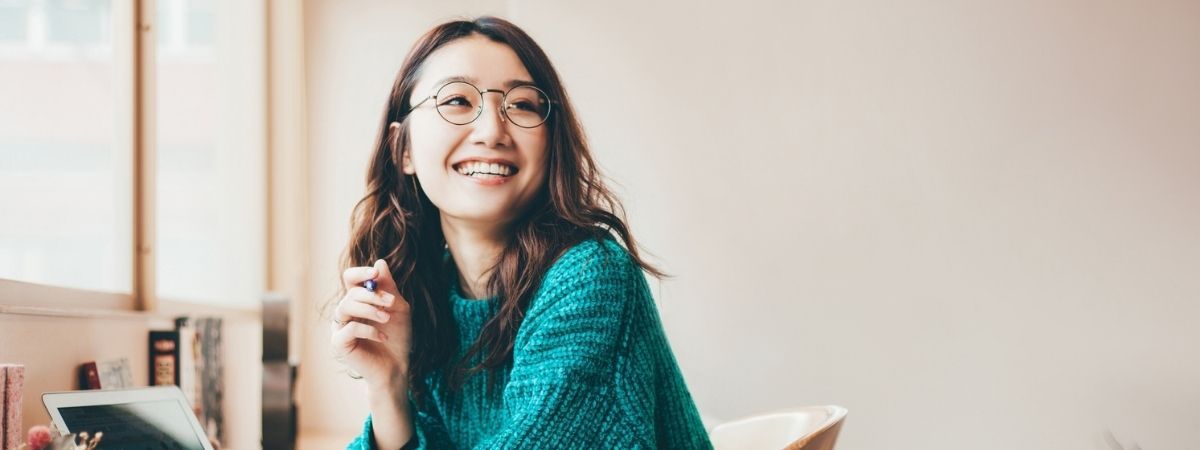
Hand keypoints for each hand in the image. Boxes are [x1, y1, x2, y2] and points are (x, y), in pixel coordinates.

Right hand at [331, 259, 411, 388]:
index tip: (376, 273)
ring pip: (345, 306)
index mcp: (358, 300)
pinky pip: (349, 328)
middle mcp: (346, 312)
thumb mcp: (398, 308)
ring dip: (369, 309)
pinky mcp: (338, 343)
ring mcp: (339, 327)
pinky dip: (368, 329)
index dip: (360, 272)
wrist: (397, 366)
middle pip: (350, 292)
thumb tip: (379, 262)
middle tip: (390, 302)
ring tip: (387, 318)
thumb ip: (389, 287)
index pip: (350, 279)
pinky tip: (382, 336)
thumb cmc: (398, 337)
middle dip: (372, 294)